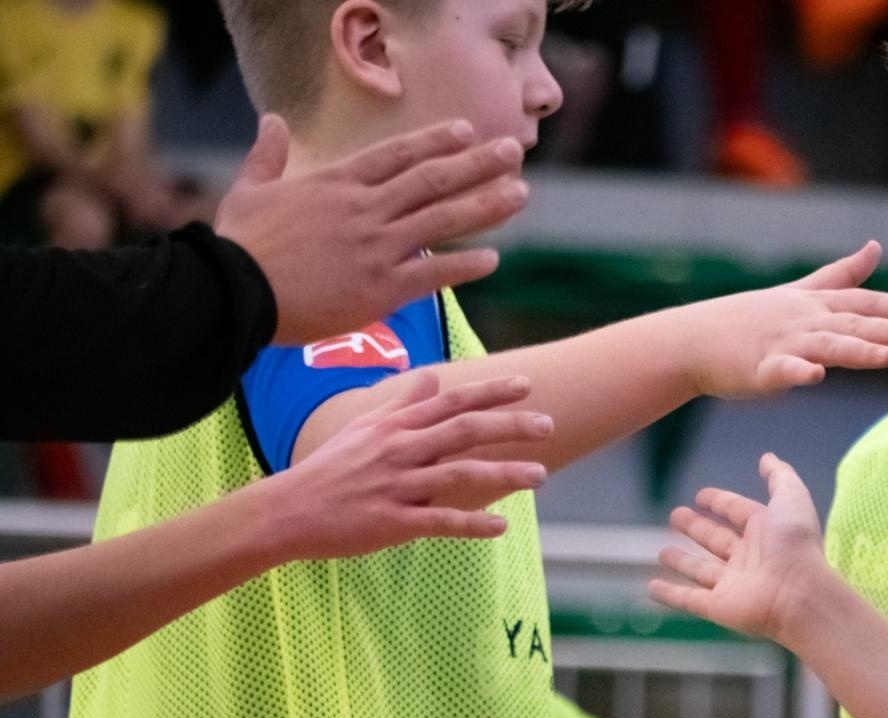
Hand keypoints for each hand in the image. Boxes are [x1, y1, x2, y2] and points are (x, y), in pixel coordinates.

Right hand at [216, 115, 529, 345]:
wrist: (235, 293)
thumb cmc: (238, 245)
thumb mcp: (249, 190)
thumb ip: (267, 155)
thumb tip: (271, 121)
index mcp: (337, 183)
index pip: (397, 155)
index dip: (435, 141)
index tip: (467, 131)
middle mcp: (365, 210)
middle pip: (432, 180)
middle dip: (477, 164)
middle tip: (513, 151)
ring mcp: (376, 248)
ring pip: (441, 220)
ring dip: (485, 205)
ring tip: (519, 193)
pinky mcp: (380, 289)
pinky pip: (432, 276)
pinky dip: (464, 267)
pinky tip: (494, 260)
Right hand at [257, 371, 553, 559]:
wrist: (287, 510)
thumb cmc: (328, 468)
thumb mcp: (362, 427)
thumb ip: (402, 403)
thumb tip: (432, 377)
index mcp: (395, 426)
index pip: (452, 401)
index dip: (491, 392)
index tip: (527, 386)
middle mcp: (401, 449)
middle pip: (464, 430)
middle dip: (510, 425)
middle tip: (548, 424)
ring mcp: (398, 485)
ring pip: (460, 474)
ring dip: (504, 473)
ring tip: (541, 475)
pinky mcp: (394, 521)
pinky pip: (441, 521)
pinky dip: (472, 524)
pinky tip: (501, 527)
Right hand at [651, 454, 830, 642]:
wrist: (799, 593)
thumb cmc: (795, 544)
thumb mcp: (791, 498)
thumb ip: (779, 477)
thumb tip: (767, 457)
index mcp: (764, 530)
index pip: (737, 511)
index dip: (719, 502)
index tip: (700, 495)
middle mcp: (748, 557)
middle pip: (716, 539)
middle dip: (695, 527)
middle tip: (675, 516)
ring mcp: (732, 584)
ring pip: (701, 570)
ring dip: (682, 562)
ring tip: (662, 553)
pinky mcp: (719, 607)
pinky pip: (689, 600)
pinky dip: (670, 595)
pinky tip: (652, 588)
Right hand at [685, 242, 887, 397]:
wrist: (696, 339)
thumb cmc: (749, 319)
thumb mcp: (800, 291)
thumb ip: (842, 274)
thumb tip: (876, 248)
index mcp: (816, 304)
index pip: (865, 304)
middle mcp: (804, 320)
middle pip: (854, 323)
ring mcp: (782, 343)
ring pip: (826, 345)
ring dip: (858, 349)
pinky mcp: (759, 369)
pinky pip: (780, 370)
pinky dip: (797, 371)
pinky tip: (814, 377)